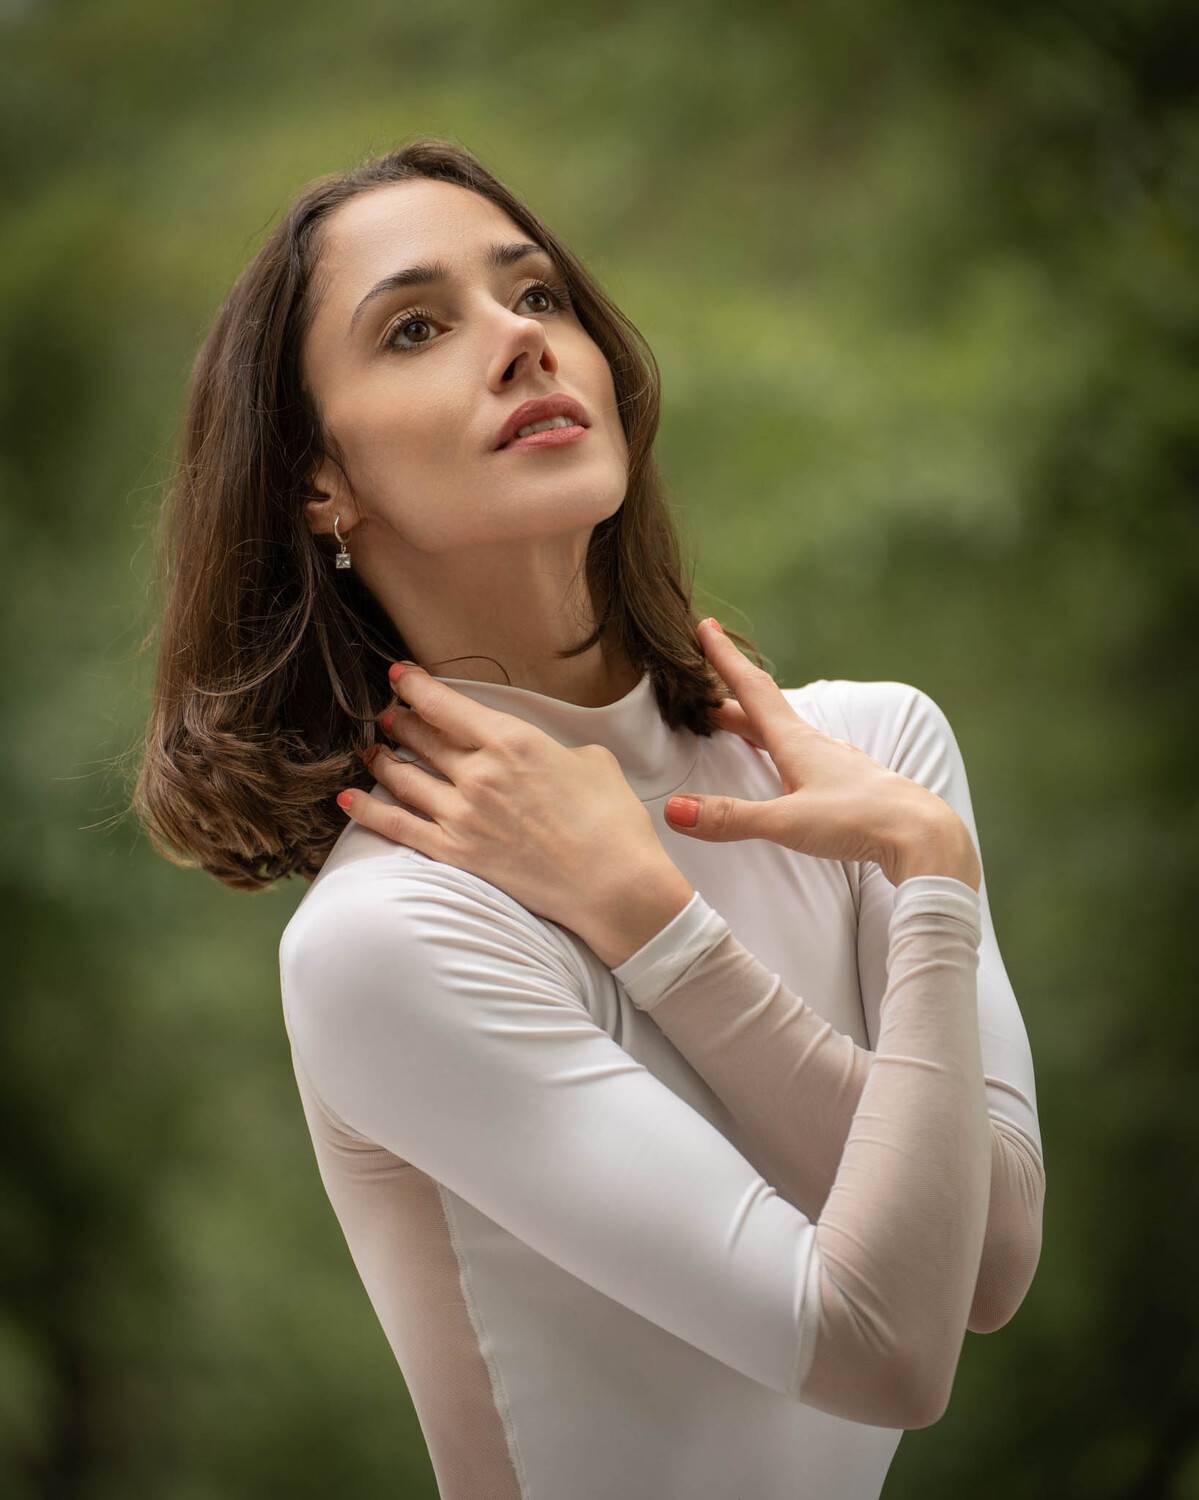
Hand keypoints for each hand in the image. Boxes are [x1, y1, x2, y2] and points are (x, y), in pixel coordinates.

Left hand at [337, 663, 686, 942]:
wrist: (614, 886)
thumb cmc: (612, 823)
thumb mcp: (593, 762)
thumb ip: (556, 749)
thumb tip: (545, 754)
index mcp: (511, 742)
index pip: (445, 704)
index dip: (414, 685)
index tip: (398, 675)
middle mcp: (478, 774)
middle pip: (420, 738)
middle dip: (400, 722)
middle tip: (388, 715)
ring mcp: (461, 816)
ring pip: (403, 778)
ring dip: (382, 760)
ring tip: (371, 750)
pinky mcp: (455, 855)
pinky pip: (396, 827)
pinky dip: (366, 811)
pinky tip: (347, 798)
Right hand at [669, 621, 976, 888]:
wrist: (924, 836)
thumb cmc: (859, 820)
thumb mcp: (786, 822)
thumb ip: (731, 817)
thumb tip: (674, 809)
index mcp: (796, 742)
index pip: (752, 691)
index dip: (725, 660)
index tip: (706, 627)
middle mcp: (815, 744)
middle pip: (763, 711)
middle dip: (729, 697)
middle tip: (700, 686)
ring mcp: (835, 763)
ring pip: (785, 733)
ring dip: (756, 723)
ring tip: (736, 723)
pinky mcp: (849, 785)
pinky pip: (804, 756)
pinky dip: (781, 750)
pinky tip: (786, 766)